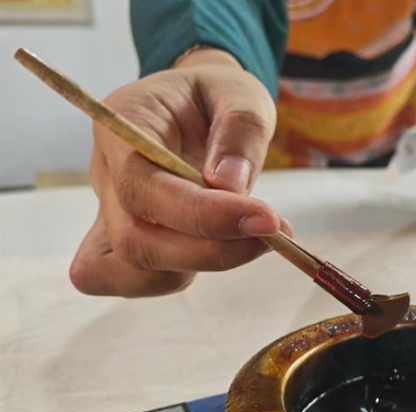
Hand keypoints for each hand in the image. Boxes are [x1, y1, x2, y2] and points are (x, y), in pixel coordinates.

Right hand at [70, 48, 290, 296]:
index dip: (202, 215)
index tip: (267, 220)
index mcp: (120, 126)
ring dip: (199, 266)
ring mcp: (109, 212)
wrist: (198, 103)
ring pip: (128, 270)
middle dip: (210, 251)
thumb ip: (239, 131)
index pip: (143, 187)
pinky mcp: (127, 239)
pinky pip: (131, 279)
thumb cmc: (215, 95)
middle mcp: (105, 174)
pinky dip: (180, 275)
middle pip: (133, 240)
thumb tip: (232, 188)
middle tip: (276, 235)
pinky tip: (229, 249)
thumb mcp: (239, 92)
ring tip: (256, 239)